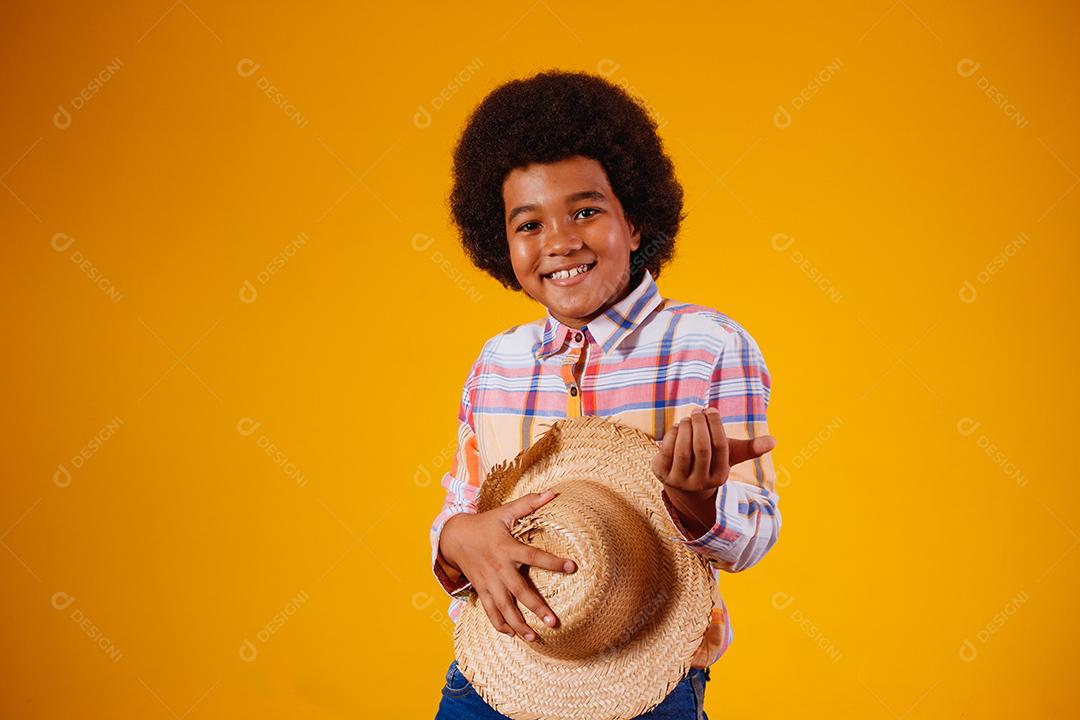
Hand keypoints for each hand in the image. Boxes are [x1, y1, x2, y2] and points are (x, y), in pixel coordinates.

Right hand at [439, 490, 576, 641]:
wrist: (454, 537)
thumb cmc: (485, 524)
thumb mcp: (505, 511)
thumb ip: (529, 503)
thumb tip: (553, 492)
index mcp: (507, 548)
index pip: (533, 556)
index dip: (553, 562)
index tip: (572, 567)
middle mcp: (499, 568)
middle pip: (519, 591)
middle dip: (536, 608)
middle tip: (554, 622)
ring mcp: (489, 582)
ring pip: (504, 608)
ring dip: (519, 624)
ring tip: (535, 638)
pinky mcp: (481, 591)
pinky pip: (490, 611)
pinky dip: (500, 625)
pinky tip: (513, 635)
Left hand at [651, 407, 775, 533]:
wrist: (683, 482)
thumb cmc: (710, 461)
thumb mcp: (729, 454)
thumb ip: (749, 448)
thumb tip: (774, 441)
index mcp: (719, 476)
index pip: (720, 447)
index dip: (715, 424)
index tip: (711, 410)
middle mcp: (700, 482)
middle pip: (701, 448)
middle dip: (699, 424)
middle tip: (697, 410)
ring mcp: (679, 481)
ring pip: (682, 450)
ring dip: (685, 428)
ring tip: (688, 418)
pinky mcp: (661, 474)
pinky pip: (666, 451)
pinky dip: (672, 434)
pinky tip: (678, 427)